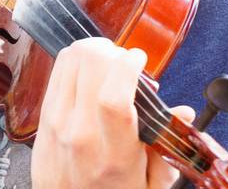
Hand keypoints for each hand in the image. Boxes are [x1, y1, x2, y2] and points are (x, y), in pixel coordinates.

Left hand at [30, 37, 194, 188]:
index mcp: (113, 154)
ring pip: (72, 58)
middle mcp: (80, 132)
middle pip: (90, 65)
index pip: (113, 98)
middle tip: (127, 65)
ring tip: (110, 66)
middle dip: (114, 52)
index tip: (140, 60)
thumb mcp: (150, 186)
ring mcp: (57, 119)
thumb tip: (183, 113)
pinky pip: (59, 68)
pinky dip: (78, 60)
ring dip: (95, 52)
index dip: (127, 67)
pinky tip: (92, 73)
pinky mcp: (43, 112)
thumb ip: (168, 149)